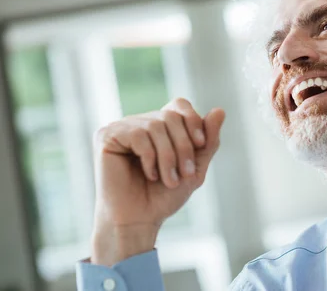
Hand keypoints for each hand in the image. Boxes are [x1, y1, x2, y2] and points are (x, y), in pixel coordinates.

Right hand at [90, 98, 224, 265]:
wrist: (140, 221)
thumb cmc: (164, 196)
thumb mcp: (195, 167)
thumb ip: (208, 141)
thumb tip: (220, 110)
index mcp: (159, 126)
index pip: (179, 105)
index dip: (192, 120)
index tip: (200, 144)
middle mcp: (139, 122)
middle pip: (170, 116)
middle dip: (183, 146)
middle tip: (185, 174)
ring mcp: (122, 127)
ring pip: (156, 125)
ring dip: (168, 156)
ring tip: (169, 180)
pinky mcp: (106, 136)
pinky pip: (137, 134)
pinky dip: (150, 157)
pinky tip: (149, 174)